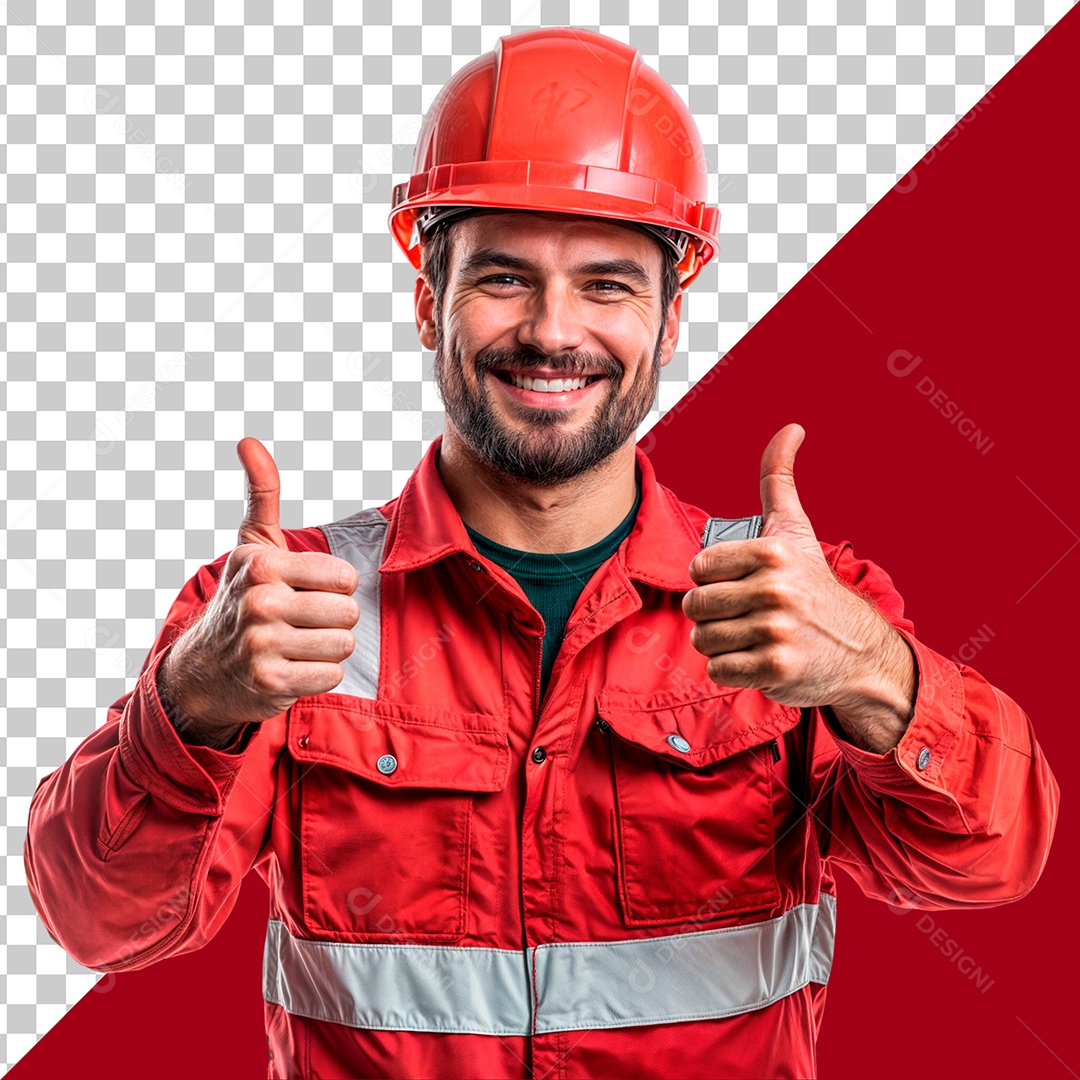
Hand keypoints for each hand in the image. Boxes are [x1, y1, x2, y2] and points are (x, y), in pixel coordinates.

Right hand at [159, 438, 360, 742]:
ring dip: (327, 649)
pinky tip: (292, 668)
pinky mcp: (269, 683)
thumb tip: (248, 441)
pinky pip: (330, 676)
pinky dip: (318, 676)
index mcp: (263, 564)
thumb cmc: (242, 597)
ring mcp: (262, 645)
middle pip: (349, 613)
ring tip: (297, 645)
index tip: (303, 592)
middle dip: (333, 620)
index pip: (346, 578)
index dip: (334, 588)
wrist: (204, 668)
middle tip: (300, 622)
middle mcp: (260, 602)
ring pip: (343, 645)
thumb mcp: (251, 545)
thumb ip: (262, 493)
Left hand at [682, 425, 914, 745]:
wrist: (857, 646)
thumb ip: (779, 479)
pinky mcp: (775, 668)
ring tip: (751, 636)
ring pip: (704, 639)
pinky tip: (757, 658)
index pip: (698, 569)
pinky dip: (732, 669)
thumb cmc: (813, 583)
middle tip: (743, 615)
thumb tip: (790, 428)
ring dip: (721, 643)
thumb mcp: (795, 528)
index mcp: (770, 552)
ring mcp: (775, 631)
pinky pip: (718, 670)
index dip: (710, 580)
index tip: (737, 584)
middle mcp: (773, 590)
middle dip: (712, 615)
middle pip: (696, 607)